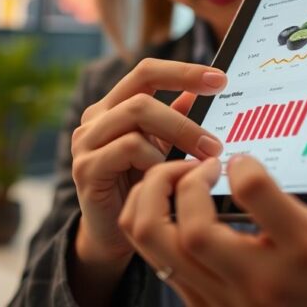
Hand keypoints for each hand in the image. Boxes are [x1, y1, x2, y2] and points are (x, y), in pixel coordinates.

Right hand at [68, 59, 225, 299]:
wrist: (112, 234)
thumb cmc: (139, 186)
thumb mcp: (163, 149)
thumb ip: (176, 119)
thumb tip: (200, 92)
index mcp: (114, 106)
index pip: (146, 72)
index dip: (183, 72)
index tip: (221, 80)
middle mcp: (95, 118)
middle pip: (142, 95)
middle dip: (185, 119)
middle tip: (216, 144)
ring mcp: (86, 141)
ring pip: (135, 115)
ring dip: (176, 137)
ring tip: (197, 164)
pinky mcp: (85, 167)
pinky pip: (128, 148)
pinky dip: (155, 160)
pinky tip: (166, 178)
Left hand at [119, 155, 306, 306]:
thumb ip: (284, 202)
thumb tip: (240, 169)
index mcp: (303, 251)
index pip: (250, 190)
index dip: (240, 162)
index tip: (242, 160)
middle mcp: (262, 283)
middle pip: (188, 232)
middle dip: (177, 184)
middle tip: (196, 167)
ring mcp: (230, 304)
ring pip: (160, 250)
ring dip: (156, 205)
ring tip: (178, 185)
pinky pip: (165, 268)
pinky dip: (160, 232)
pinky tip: (178, 214)